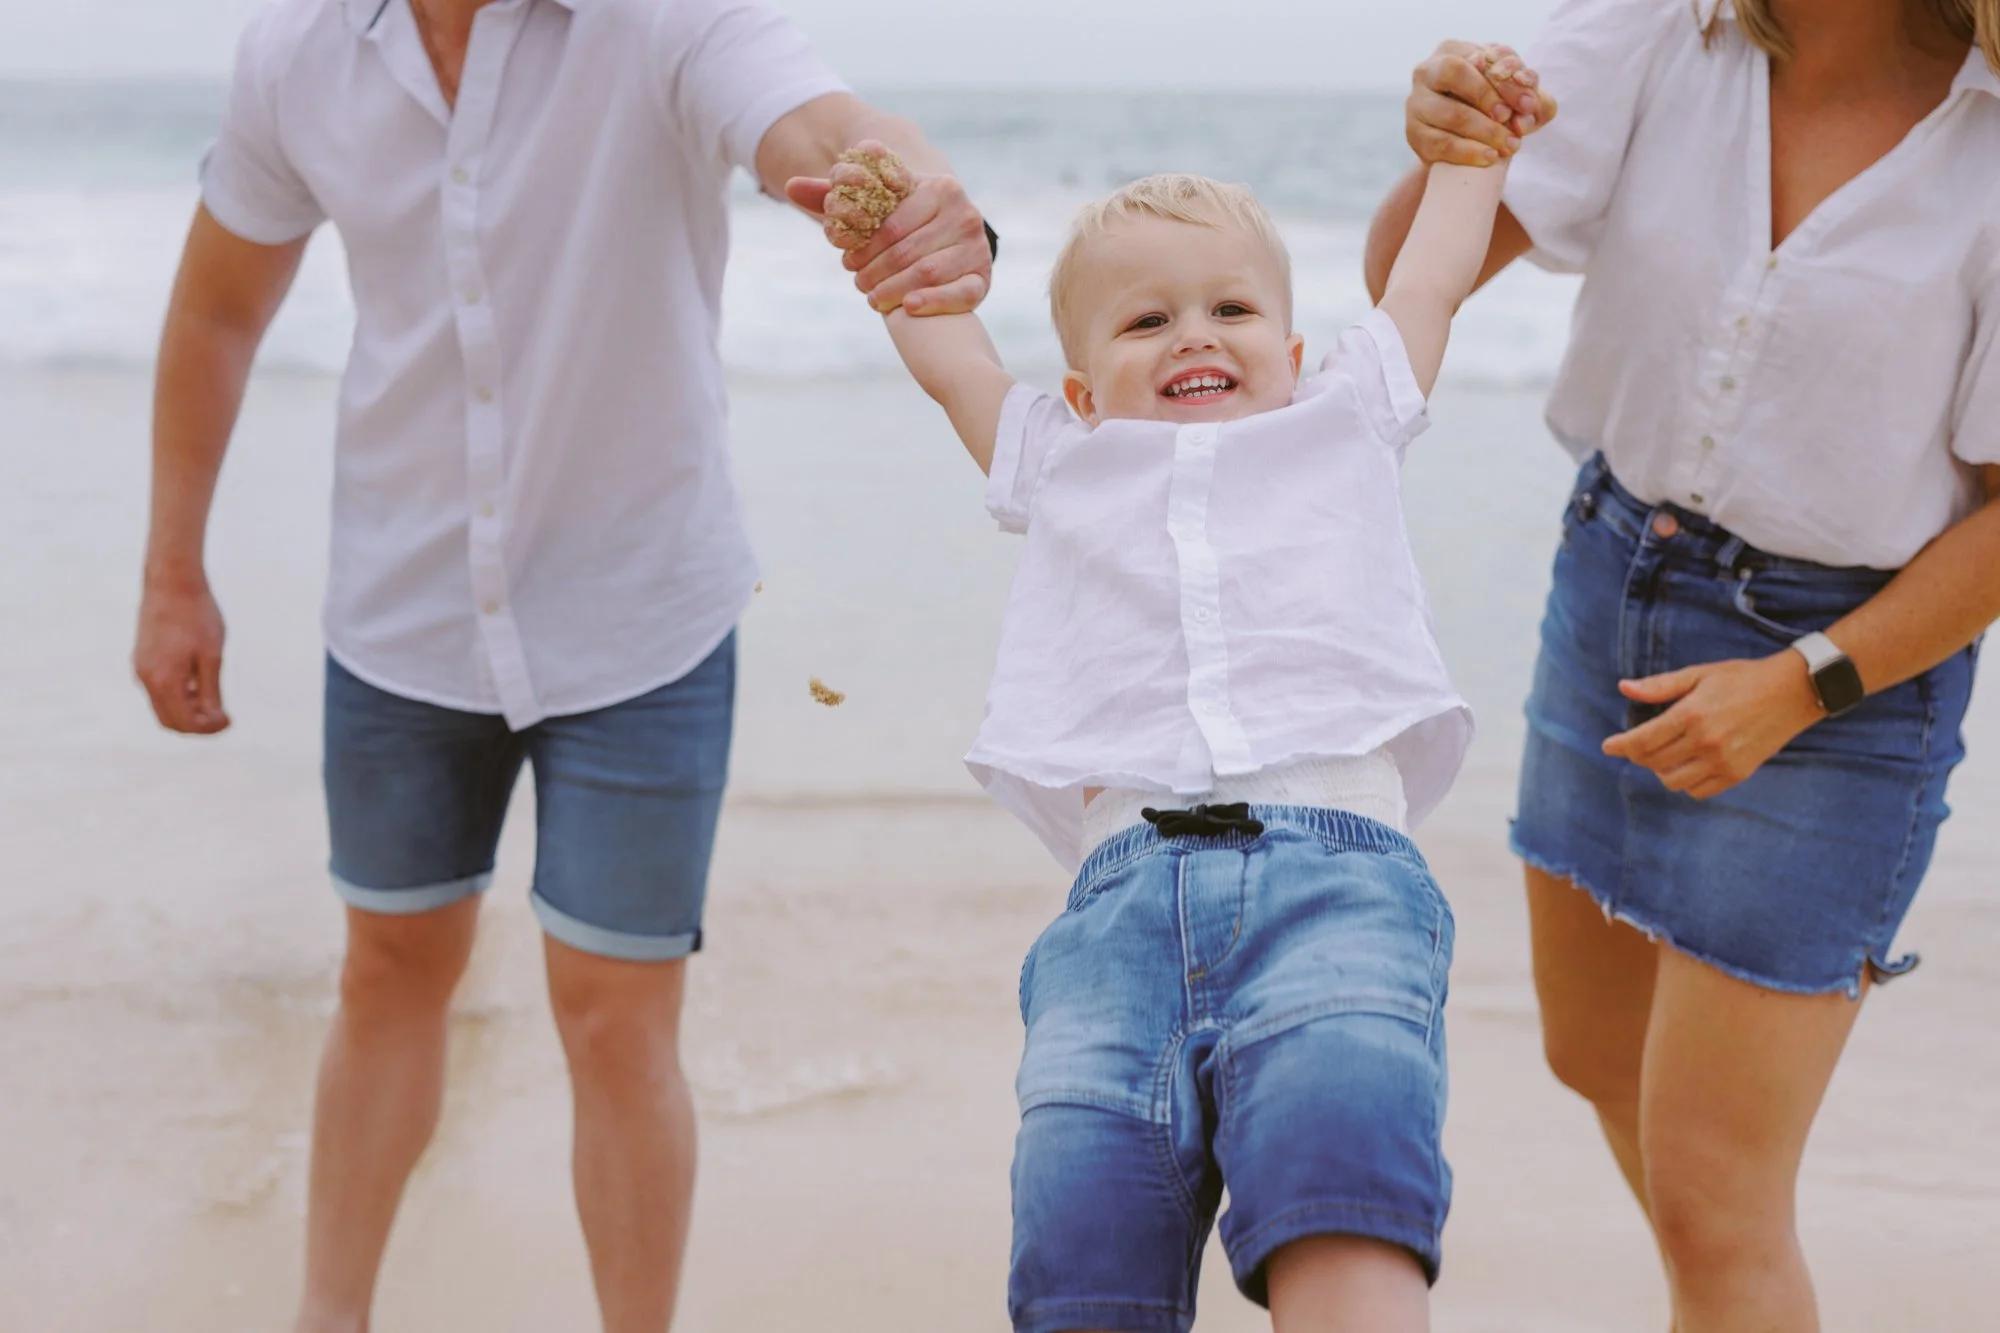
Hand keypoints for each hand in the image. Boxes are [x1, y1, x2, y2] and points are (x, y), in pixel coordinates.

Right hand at [134, 575, 230, 734]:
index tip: (230, 720)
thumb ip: (211, 690)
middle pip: (170, 721)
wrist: (171, 582)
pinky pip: (158, 690)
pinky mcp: (141, 659)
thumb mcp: (212, 655)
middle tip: (223, 717)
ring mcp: (140, 669)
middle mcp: (146, 679)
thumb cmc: (197, 615)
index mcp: (164, 680)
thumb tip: (214, 719)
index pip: (186, 722)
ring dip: (188, 711)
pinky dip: (178, 696)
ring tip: (214, 700)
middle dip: (197, 725)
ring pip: (162, 707)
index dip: (210, 728)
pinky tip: (199, 684)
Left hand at [786, 166, 991, 315]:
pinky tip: (906, 308)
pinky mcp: (983, 277)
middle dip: (874, 271)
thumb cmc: (902, 221)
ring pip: (926, 272)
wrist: (945, 240)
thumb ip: (833, 194)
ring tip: (872, 298)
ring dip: (893, 290)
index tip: (845, 259)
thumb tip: (791, 186)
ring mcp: (976, 246)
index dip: (862, 246)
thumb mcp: (872, 204)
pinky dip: (932, 302)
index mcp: (938, 186)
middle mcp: (964, 212)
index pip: (890, 222)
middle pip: (907, 250)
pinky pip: (959, 294)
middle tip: (857, 283)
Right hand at [1407, 40, 1556, 166]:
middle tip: (1510, 118)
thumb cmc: (1491, 110)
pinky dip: (1468, 152)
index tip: (1527, 104)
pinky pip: (1441, 143)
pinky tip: (1490, 157)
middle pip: (1454, 73)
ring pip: (1450, 113)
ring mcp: (1416, 103)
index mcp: (1452, 50)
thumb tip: (1532, 104)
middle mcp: (1427, 71)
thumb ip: (1530, 93)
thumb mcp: (1513, 95)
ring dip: (1485, 131)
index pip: (1479, 56)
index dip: (1505, 80)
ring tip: (1509, 144)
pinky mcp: (1414, 135)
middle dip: (1487, 96)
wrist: (1463, 144)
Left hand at [1601, 653, 1824, 799]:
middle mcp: (1705, 742)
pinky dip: (1686, 782)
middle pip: (1653, 762)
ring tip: (1663, 756)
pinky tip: (1686, 766)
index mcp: (1691, 714)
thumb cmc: (1741, 679)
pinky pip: (1698, 790)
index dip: (1620, 746)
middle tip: (1637, 746)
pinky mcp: (1738, 774)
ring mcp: (1723, 761)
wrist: (1791, 692)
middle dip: (1638, 755)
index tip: (1608, 746)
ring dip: (1660, 770)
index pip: (1642, 741)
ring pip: (1673, 782)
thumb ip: (1660, 686)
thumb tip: (1624, 688)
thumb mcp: (1699, 674)